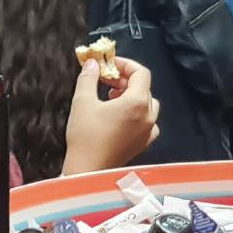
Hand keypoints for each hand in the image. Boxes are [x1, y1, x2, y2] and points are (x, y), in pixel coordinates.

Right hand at [61, 56, 159, 174]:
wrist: (87, 170)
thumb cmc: (85, 136)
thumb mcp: (83, 101)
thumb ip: (89, 78)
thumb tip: (92, 63)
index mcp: (137, 102)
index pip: (141, 73)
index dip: (125, 64)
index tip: (109, 64)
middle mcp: (149, 115)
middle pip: (144, 87)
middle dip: (125, 80)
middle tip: (105, 80)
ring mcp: (149, 130)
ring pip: (147, 103)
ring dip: (131, 95)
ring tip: (111, 96)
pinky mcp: (144, 142)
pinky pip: (147, 121)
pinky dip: (137, 113)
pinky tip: (120, 116)